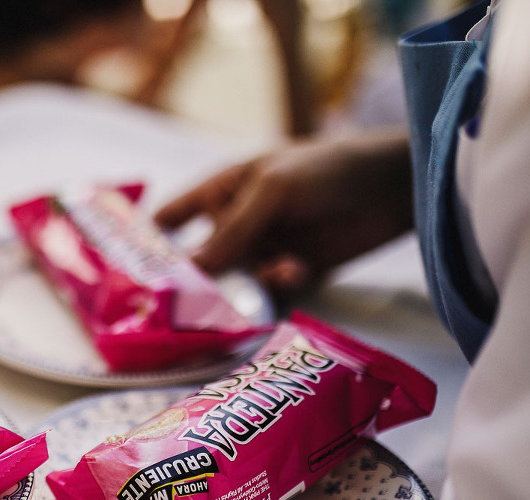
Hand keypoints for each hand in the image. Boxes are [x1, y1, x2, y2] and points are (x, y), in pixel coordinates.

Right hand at [155, 131, 413, 297]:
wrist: (396, 186)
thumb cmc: (328, 169)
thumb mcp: (273, 190)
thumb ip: (232, 231)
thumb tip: (192, 271)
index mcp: (223, 191)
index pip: (173, 218)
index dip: (151, 242)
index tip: (134, 270)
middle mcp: (238, 223)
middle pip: (201, 259)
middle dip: (200, 278)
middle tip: (191, 300)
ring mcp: (266, 248)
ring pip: (237, 280)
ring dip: (250, 280)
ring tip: (278, 269)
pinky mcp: (295, 271)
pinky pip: (270, 291)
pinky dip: (278, 284)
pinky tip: (296, 270)